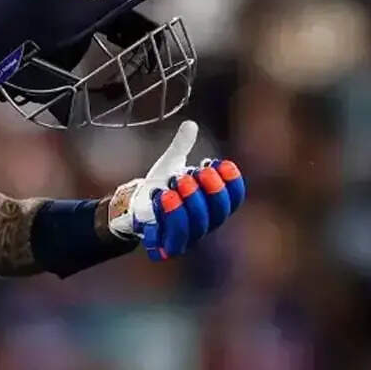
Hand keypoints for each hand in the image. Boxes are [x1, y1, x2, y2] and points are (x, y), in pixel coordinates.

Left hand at [107, 120, 244, 258]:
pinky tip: (162, 196)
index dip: (232, 183)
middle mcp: (207, 223)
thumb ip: (181, 146)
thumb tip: (189, 125)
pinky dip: (171, 215)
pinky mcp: (169, 244)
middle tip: (196, 171)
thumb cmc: (161, 185)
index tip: (223, 163)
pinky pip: (176, 236)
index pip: (234, 199)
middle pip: (219, 212)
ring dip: (191, 201)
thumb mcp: (170, 163)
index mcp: (214, 205)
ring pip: (198, 224)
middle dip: (211, 190)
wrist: (136, 205)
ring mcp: (189, 236)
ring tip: (177, 181)